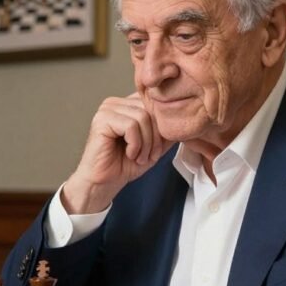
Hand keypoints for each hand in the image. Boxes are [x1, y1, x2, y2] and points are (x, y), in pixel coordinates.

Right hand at [62, 94, 172, 213]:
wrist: (104, 183)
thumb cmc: (125, 164)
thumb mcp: (153, 146)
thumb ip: (166, 131)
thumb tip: (183, 120)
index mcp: (127, 104)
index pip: (155, 104)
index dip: (161, 128)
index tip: (155, 149)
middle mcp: (116, 102)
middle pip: (150, 110)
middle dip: (155, 137)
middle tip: (149, 156)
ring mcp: (107, 109)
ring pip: (142, 117)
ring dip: (146, 143)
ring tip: (139, 157)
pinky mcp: (102, 120)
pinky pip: (131, 126)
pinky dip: (136, 144)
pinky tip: (129, 154)